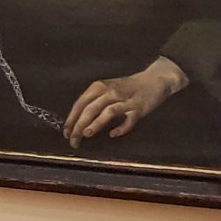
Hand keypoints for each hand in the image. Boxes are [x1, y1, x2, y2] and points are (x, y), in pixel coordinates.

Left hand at [64, 57, 187, 147]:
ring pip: (108, 112)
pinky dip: (121, 128)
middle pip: (91, 109)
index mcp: (99, 86)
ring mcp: (126, 100)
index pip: (80, 103)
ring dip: (96, 124)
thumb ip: (94, 101)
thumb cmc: (127, 87)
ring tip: (86, 134)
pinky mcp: (140, 108)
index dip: (71, 118)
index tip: (66, 132)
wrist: (154, 79)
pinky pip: (129, 119)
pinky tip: (113, 134)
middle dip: (79, 125)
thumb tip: (77, 120)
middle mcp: (111, 91)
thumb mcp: (107, 89)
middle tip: (73, 140)